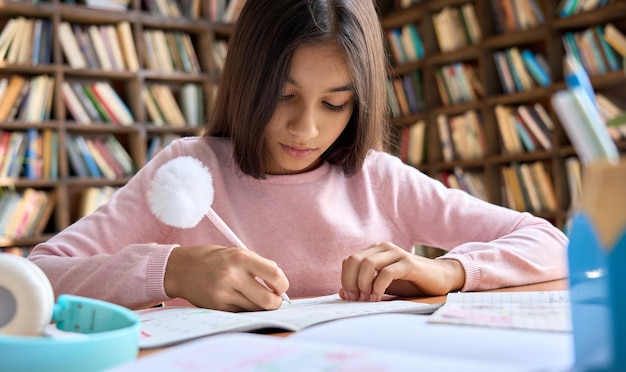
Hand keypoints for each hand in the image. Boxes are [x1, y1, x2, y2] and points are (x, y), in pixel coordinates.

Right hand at [164, 244, 288, 311]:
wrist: (180, 269)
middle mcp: (232, 276)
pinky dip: (245, 308)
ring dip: (260, 306)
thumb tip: (279, 282)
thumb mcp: (236, 252)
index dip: (283, 285)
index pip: (274, 275)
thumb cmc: (213, 259)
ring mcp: (224, 293)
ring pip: (255, 309)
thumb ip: (257, 265)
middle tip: (274, 299)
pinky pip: (241, 312)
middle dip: (276, 303)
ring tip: (254, 297)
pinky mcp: (217, 306)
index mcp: (240, 257)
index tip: (281, 287)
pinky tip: (238, 298)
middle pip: (268, 300)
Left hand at [339, 242, 464, 301]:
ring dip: (363, 284)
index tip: (350, 297)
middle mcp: (384, 248)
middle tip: (356, 299)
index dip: (345, 278)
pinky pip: (386, 272)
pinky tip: (378, 298)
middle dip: (351, 282)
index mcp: (375, 251)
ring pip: (368, 264)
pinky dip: (378, 287)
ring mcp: (397, 253)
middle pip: (355, 260)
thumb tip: (342, 293)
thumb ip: (363, 287)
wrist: (439, 278)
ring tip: (367, 299)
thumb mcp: (382, 285)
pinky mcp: (409, 263)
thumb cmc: (409, 282)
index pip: (349, 260)